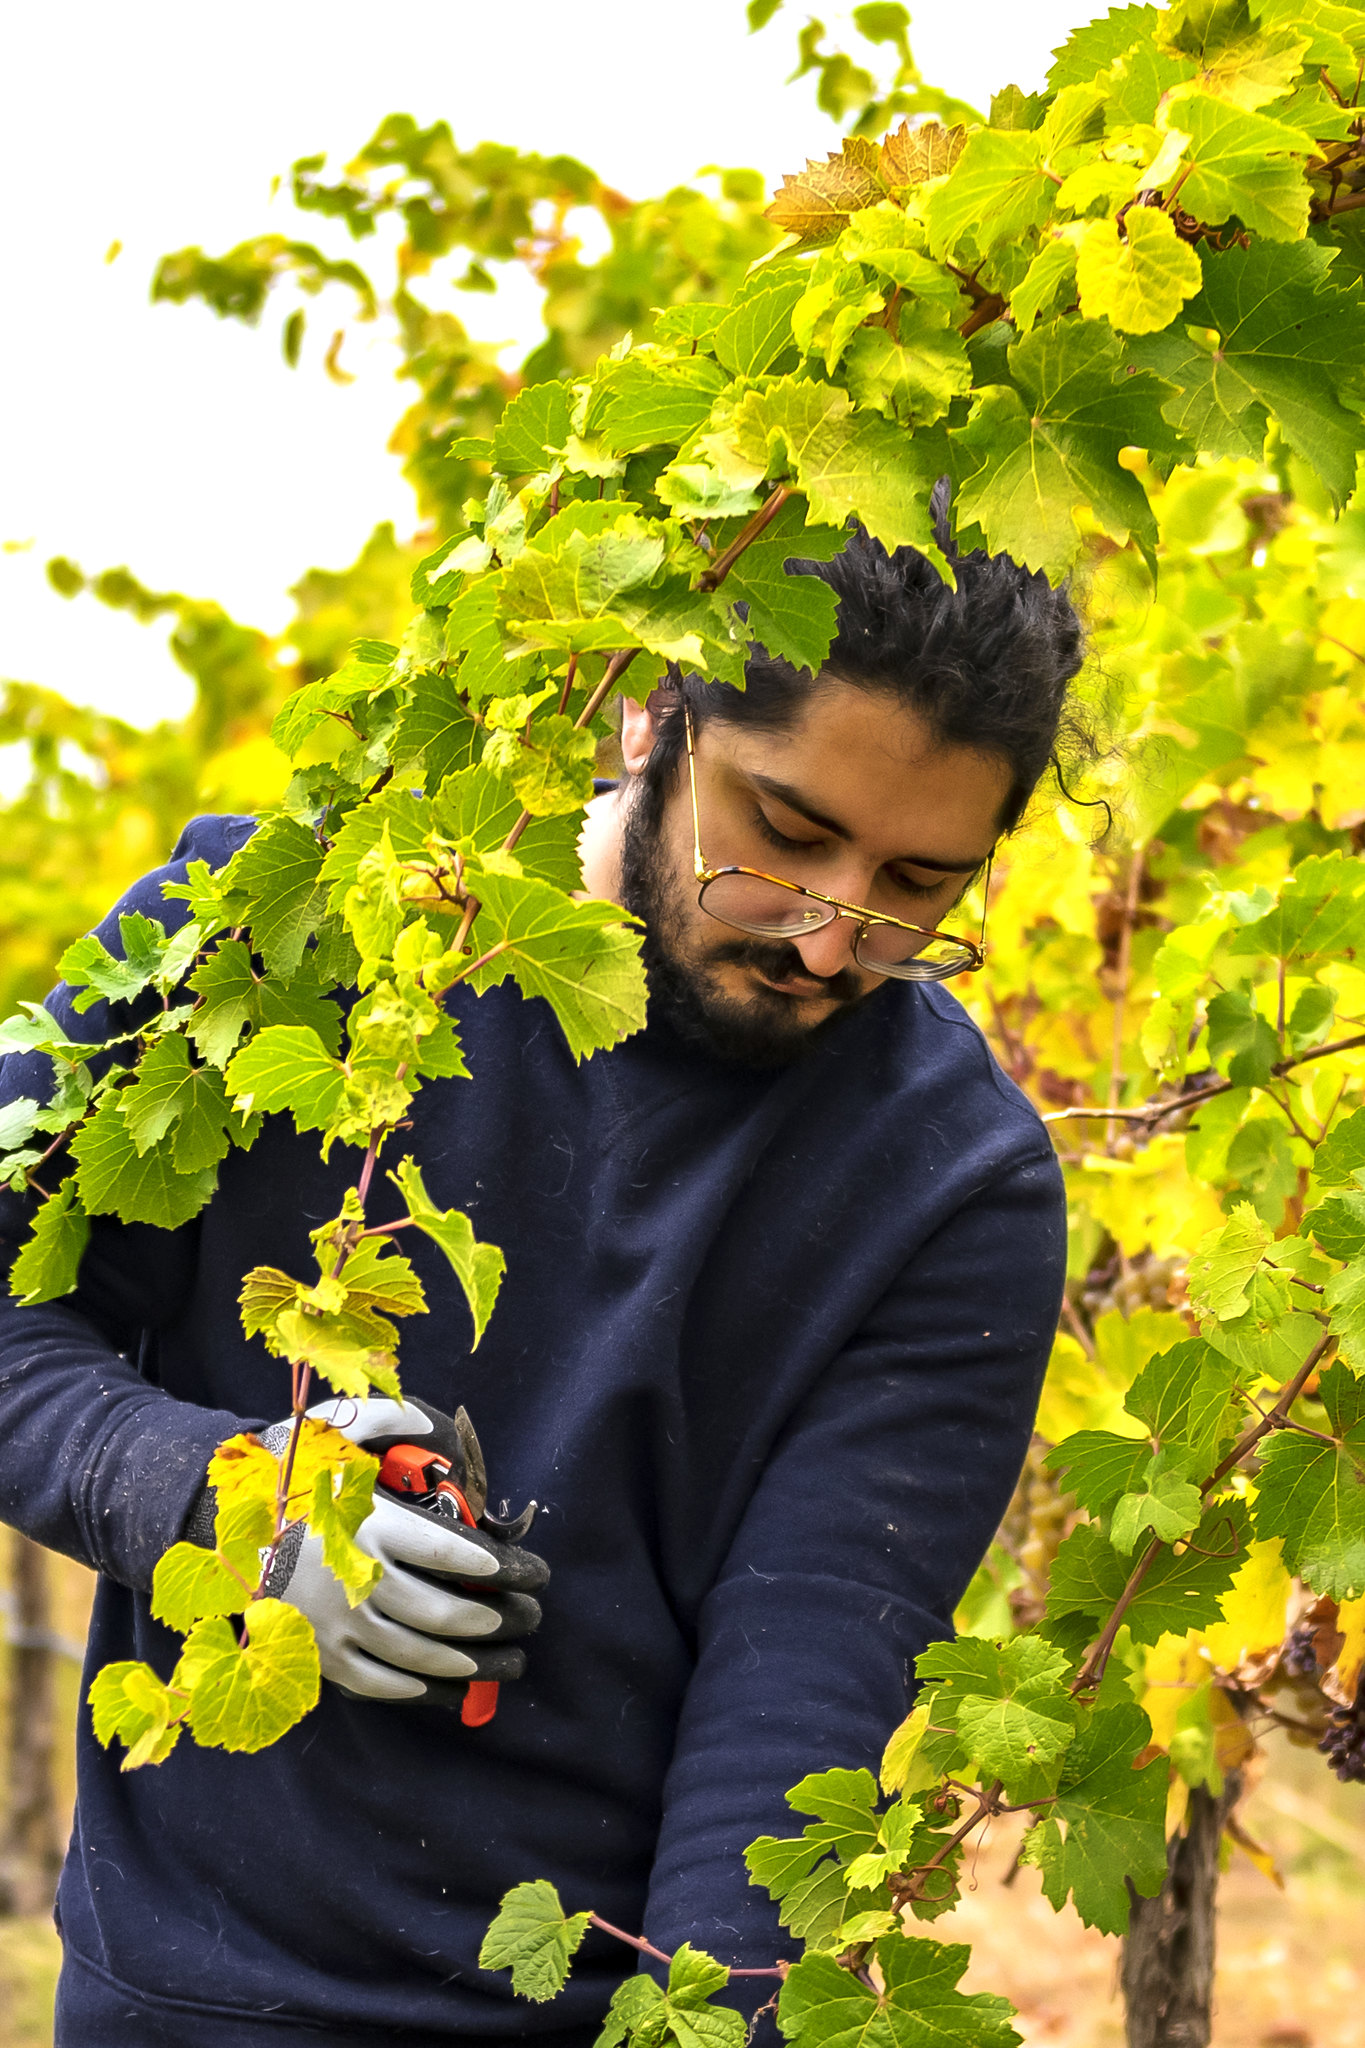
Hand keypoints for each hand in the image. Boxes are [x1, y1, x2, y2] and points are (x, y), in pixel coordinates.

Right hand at [212, 1396, 546, 1708]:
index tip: (530, 1572)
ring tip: (510, 1659)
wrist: (218, 1526)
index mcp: (367, 1524)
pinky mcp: (318, 1654)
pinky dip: (419, 1689)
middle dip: (501, 1619)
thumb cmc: (288, 1476)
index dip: (500, 1568)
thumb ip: (388, 1421)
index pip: (450, 1554)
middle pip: (444, 1614)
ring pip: (419, 1657)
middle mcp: (354, 1579)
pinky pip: (378, 1683)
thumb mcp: (333, 1432)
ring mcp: (334, 1624)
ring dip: (474, 1663)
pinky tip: (448, 1684)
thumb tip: (435, 1428)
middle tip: (533, 1616)